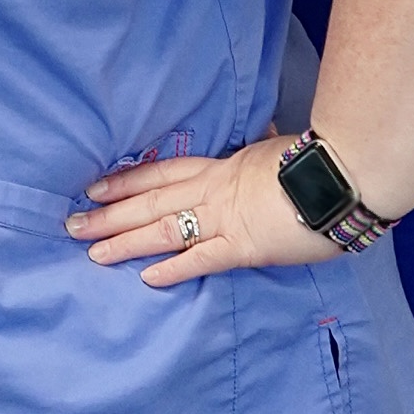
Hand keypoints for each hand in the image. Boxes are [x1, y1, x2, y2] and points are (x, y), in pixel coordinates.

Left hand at [62, 137, 331, 287]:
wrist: (341, 175)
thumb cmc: (317, 160)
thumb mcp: (280, 147)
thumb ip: (264, 147)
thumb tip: (265, 134)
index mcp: (221, 167)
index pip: (161, 173)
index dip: (125, 180)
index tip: (94, 187)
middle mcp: (213, 192)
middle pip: (150, 201)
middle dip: (108, 214)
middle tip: (71, 225)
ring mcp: (225, 219)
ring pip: (164, 229)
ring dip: (126, 241)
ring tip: (92, 252)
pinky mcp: (245, 247)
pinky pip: (202, 259)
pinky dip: (173, 269)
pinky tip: (146, 278)